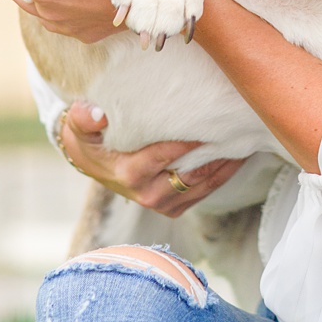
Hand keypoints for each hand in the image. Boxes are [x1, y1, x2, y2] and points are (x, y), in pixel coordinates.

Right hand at [58, 102, 246, 216]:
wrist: (89, 162)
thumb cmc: (89, 138)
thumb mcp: (79, 126)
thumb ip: (83, 117)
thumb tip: (96, 113)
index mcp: (129, 174)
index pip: (165, 156)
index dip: (189, 141)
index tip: (209, 122)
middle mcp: (147, 194)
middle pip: (191, 174)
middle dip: (215, 154)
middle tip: (236, 129)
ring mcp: (162, 203)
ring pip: (203, 186)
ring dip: (224, 166)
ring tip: (243, 141)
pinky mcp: (172, 207)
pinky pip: (203, 194)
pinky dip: (221, 177)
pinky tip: (235, 157)